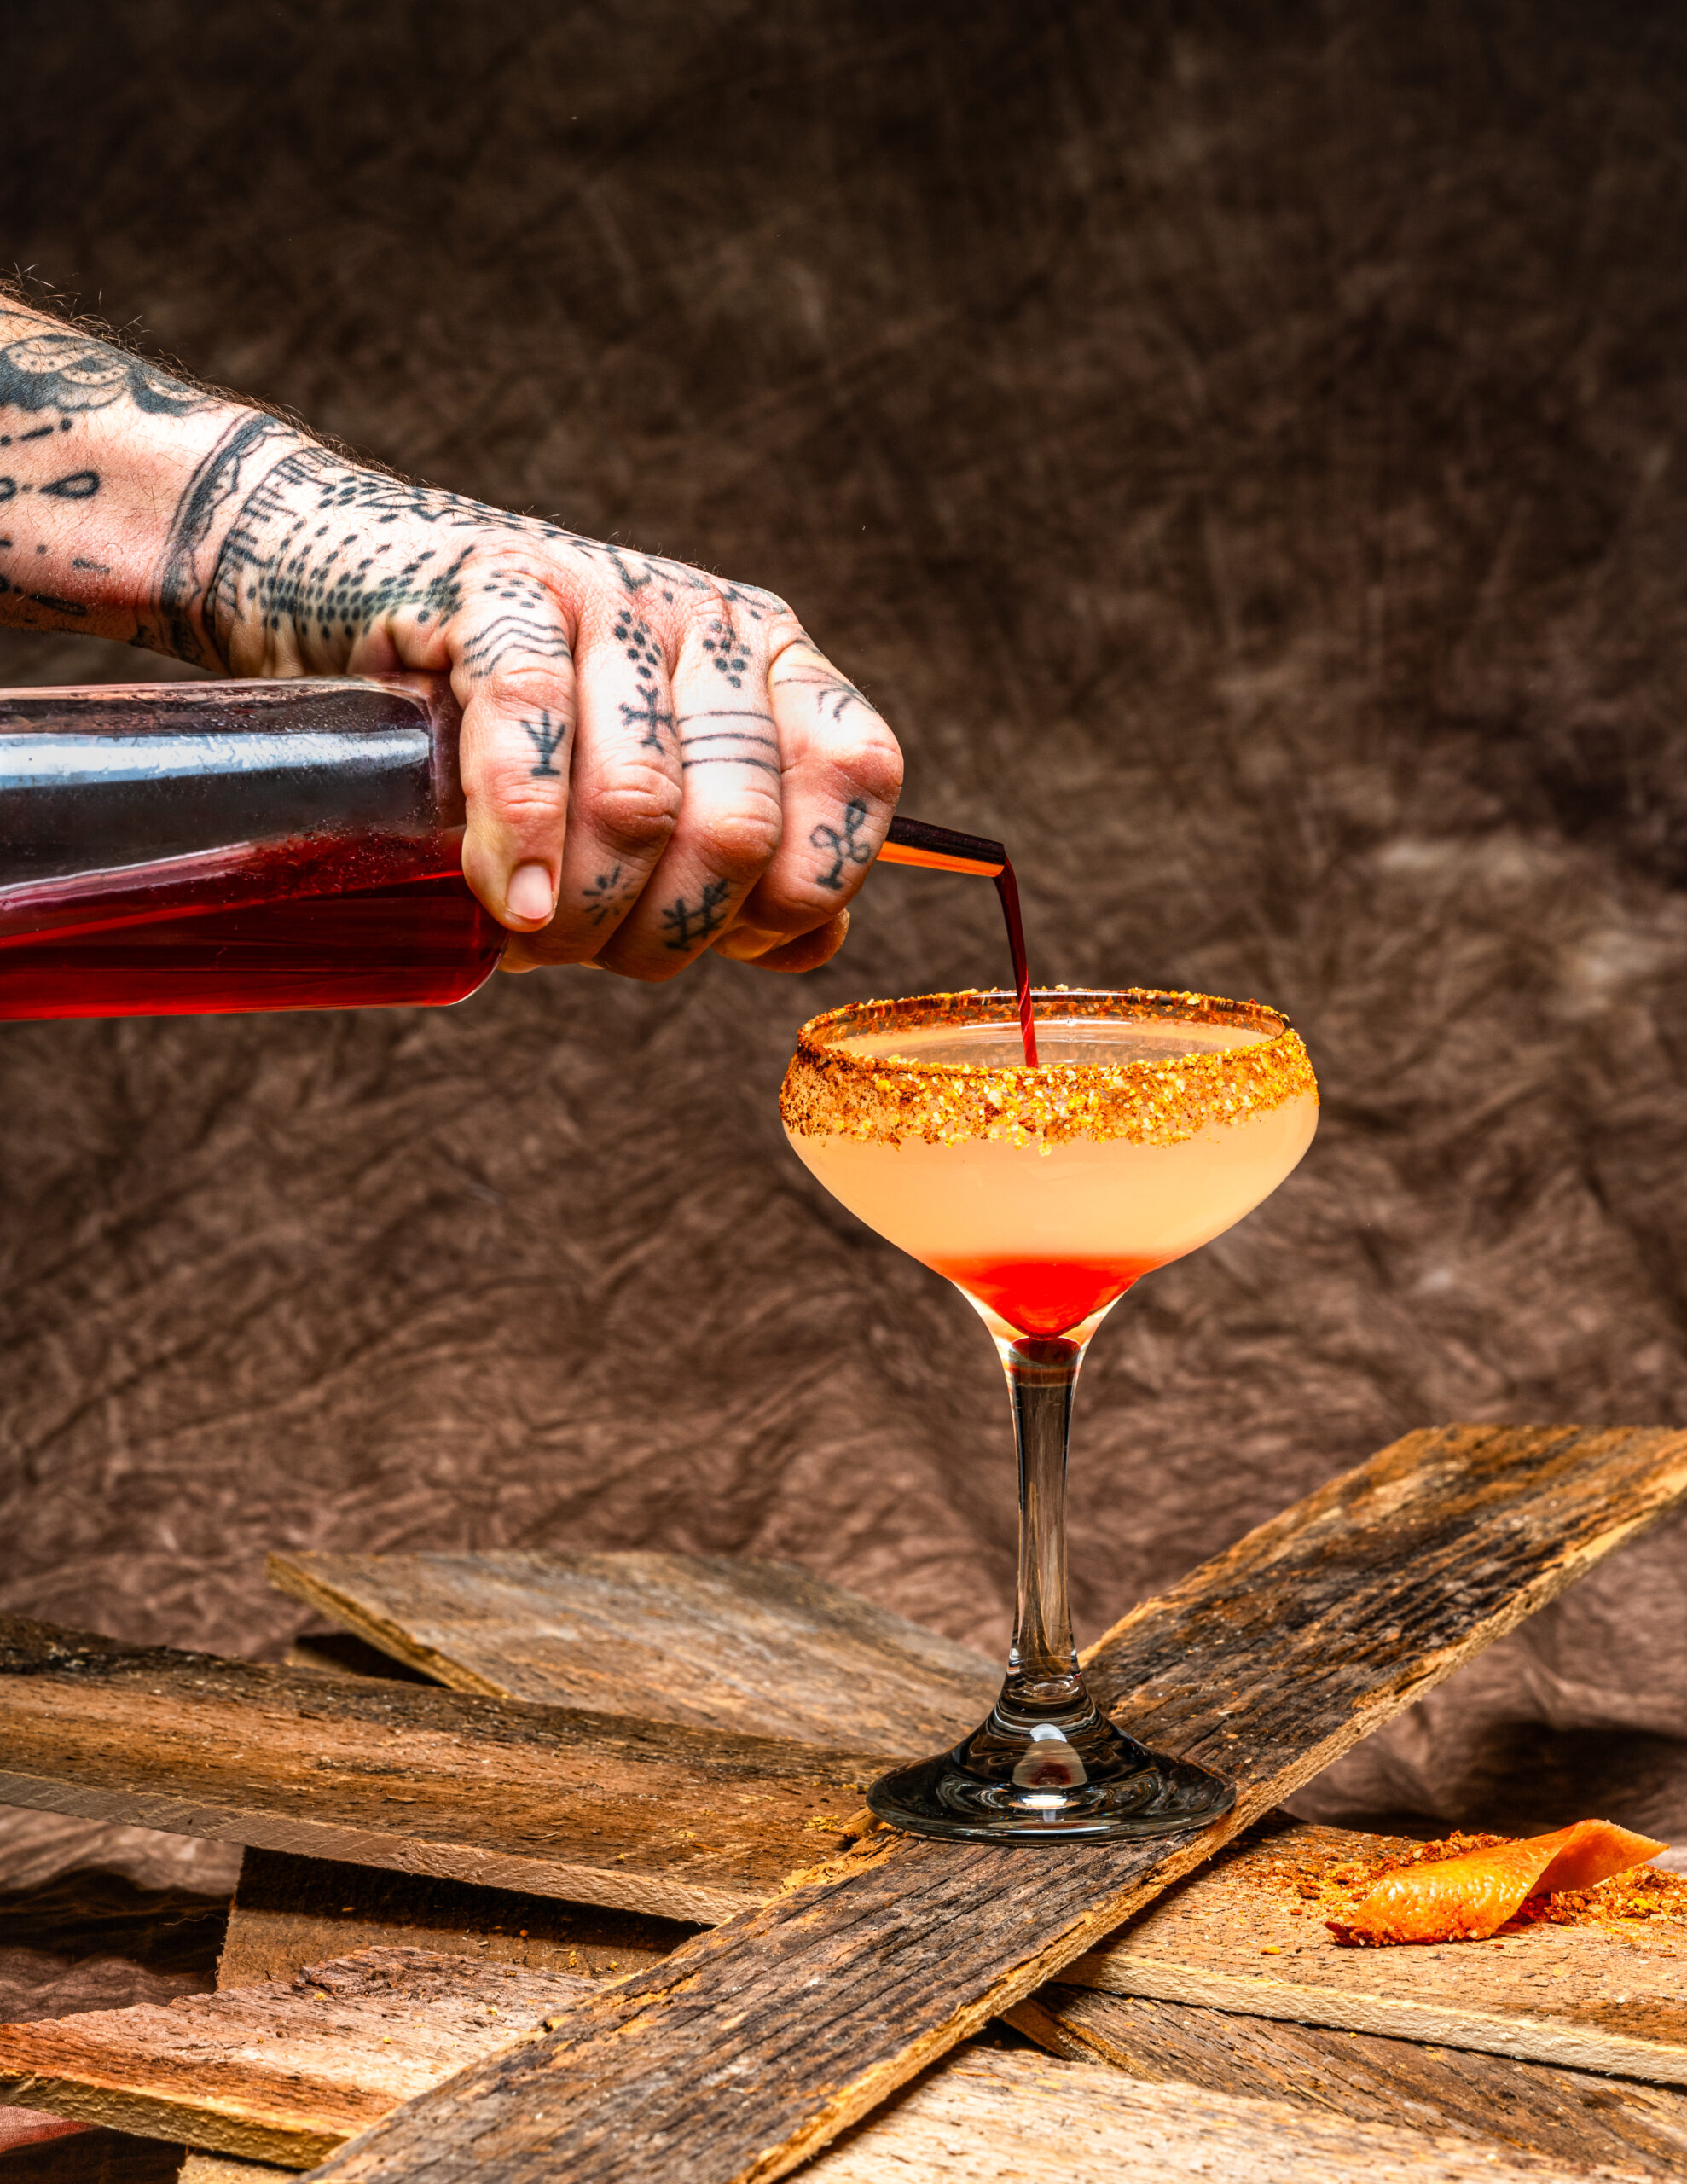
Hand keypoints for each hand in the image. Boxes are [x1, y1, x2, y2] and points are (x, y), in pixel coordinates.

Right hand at [206, 443, 902, 975]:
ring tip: (533, 931)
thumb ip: (738, 872)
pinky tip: (510, 902)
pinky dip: (522, 840)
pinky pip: (532, 730)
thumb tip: (813, 945)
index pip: (858, 781)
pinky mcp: (501, 586)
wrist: (337, 595)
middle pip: (738, 828)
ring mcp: (610, 595)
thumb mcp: (639, 796)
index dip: (794, 893)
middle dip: (663, 933)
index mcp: (773, 666)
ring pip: (639, 800)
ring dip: (583, 911)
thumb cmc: (501, 726)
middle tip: (590, 950)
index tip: (721, 938)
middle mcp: (709, 621)